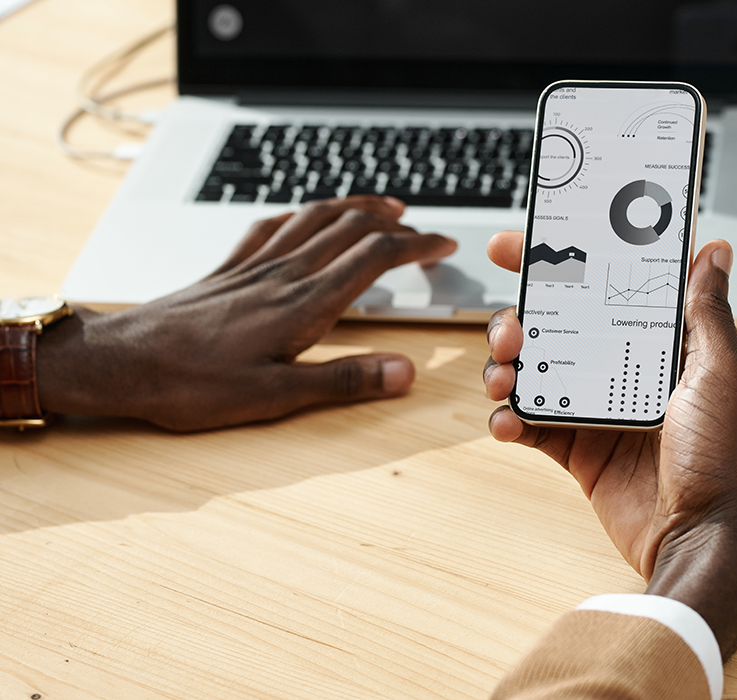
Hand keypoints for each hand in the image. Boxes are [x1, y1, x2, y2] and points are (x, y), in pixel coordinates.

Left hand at [36, 196, 456, 430]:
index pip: (374, 257)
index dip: (416, 246)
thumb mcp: (276, 397)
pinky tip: (304, 216)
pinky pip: (271, 224)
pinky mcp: (228, 268)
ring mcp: (254, 266)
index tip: (443, 246)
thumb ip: (344, 381)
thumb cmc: (192, 383)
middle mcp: (283, 274)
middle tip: (423, 229)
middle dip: (395, 223)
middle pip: (351, 227)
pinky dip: (301, 213)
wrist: (122, 361)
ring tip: (381, 206)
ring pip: (315, 217)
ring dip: (354, 206)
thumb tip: (405, 372)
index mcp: (304, 304)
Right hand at [483, 230, 736, 658]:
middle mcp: (623, 372)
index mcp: (658, 347)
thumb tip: (714, 252)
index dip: (566, 265)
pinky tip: (507, 422)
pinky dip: (510, 421)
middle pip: (557, 328)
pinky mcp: (577, 449)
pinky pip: (531, 425)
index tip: (525, 246)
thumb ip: (706, 312)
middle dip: (520, 320)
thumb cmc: (722, 458)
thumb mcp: (719, 374)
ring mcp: (597, 411)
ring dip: (507, 368)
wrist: (700, 536)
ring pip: (535, 373)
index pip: (606, 290)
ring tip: (503, 377)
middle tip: (510, 329)